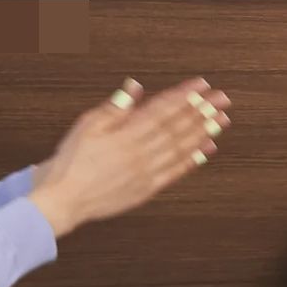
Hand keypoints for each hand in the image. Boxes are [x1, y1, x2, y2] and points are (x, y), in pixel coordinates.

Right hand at [30, 76, 230, 237]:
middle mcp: (141, 152)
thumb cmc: (71, 161)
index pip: (162, 109)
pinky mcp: (147, 188)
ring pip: (181, 148)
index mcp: (126, 134)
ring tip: (221, 120)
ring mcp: (146, 172)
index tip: (202, 85)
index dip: (184, 96)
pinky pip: (175, 172)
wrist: (64, 200)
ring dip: (203, 132)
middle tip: (222, 98)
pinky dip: (193, 159)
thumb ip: (114, 107)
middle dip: (202, 111)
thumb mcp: (86, 126)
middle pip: (177, 127)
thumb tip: (134, 87)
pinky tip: (207, 148)